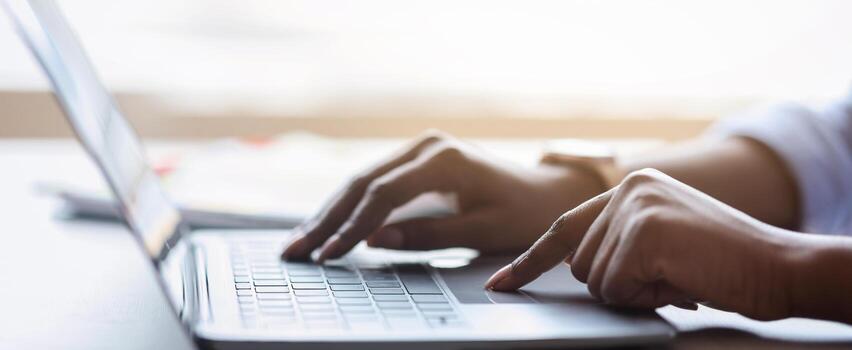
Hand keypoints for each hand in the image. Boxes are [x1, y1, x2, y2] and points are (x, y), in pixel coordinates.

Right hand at [282, 130, 603, 261]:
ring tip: (298, 241)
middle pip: (363, 182)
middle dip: (326, 218)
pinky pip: (373, 182)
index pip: (385, 193)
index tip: (330, 253)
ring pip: (361, 180)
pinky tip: (325, 225)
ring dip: (329, 212)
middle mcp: (426, 146)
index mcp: (445, 159)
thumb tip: (373, 240)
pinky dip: (347, 206)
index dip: (353, 225)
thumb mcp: (482, 230)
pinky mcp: (415, 160)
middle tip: (295, 250)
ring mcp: (419, 149)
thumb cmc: (522, 213)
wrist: (544, 192)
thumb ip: (429, 234)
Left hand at [486, 168, 803, 320]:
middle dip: (616, 284)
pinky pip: (615, 287)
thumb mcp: (661, 243)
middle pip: (579, 263)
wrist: (778, 266)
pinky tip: (680, 279)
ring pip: (593, 279)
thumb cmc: (722, 262)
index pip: (565, 228)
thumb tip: (580, 269)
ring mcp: (634, 207)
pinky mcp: (643, 231)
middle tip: (667, 277)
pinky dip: (645, 295)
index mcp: (630, 187)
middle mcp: (627, 189)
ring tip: (677, 275)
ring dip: (633, 291)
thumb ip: (618, 245)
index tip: (501, 283)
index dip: (530, 260)